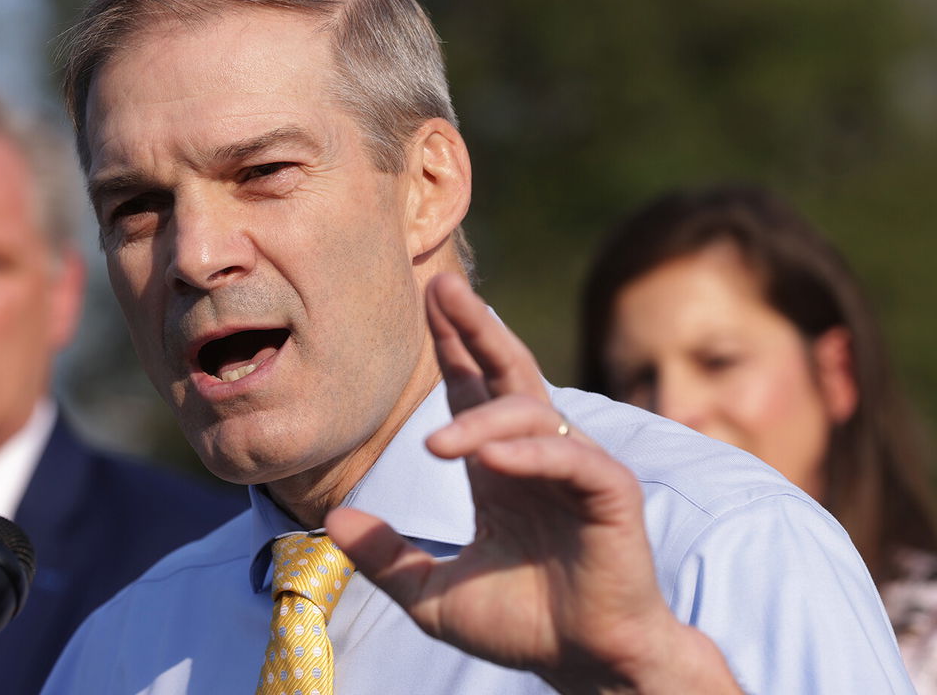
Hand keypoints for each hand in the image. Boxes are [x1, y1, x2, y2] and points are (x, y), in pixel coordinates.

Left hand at [325, 273, 737, 692]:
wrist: (587, 667)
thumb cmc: (523, 625)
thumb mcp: (434, 595)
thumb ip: (388, 556)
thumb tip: (333, 519)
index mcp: (500, 468)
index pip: (473, 390)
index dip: (453, 345)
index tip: (427, 300)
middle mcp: (538, 457)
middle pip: (508, 373)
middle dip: (477, 329)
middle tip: (443, 287)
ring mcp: (577, 471)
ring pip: (533, 415)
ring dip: (484, 422)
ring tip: (435, 447)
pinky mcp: (612, 495)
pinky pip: (571, 461)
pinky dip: (531, 455)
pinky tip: (491, 458)